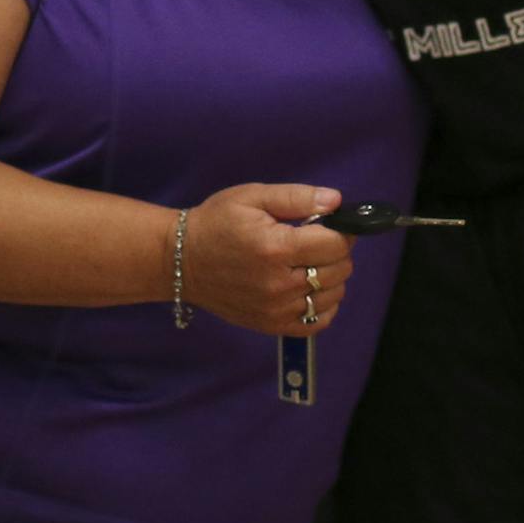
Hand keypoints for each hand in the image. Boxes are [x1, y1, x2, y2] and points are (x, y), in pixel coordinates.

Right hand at [180, 184, 352, 335]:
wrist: (182, 261)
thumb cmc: (217, 222)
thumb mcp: (252, 197)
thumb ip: (297, 197)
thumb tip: (336, 201)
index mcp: (277, 248)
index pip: (336, 244)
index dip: (341, 231)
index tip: (330, 224)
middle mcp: (280, 284)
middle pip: (339, 270)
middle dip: (335, 252)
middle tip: (316, 241)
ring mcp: (277, 309)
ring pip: (333, 295)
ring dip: (330, 277)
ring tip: (309, 263)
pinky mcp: (272, 325)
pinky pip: (317, 321)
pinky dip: (323, 306)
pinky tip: (309, 289)